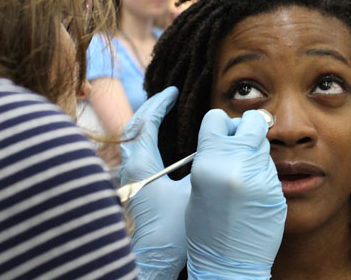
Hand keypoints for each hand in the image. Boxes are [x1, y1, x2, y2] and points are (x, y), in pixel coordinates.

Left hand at [119, 86, 190, 279]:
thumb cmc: (173, 230)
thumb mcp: (195, 194)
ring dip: (148, 122)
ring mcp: (130, 178)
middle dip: (151, 108)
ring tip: (165, 112)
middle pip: (134, 127)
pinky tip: (162, 140)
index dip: (160, 104)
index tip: (174, 91)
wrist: (154, 258)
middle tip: (168, 96)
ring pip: (133, 140)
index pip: (145, 124)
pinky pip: (136, 152)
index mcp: (141, 166)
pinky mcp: (134, 187)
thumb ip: (205, 168)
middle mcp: (130, 168)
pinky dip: (147, 137)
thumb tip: (221, 147)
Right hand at [186, 109, 286, 279]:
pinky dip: (263, 174)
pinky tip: (254, 193)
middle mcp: (237, 164)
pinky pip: (271, 168)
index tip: (224, 134)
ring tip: (245, 177)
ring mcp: (260, 176)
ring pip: (264, 144)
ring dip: (256, 153)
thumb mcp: (199, 184)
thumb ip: (214, 154)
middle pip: (252, 122)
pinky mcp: (276, 189)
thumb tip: (230, 133)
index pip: (217, 118)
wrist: (229, 262)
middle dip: (247, 130)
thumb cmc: (206, 227)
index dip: (221, 124)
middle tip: (241, 146)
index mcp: (209, 162)